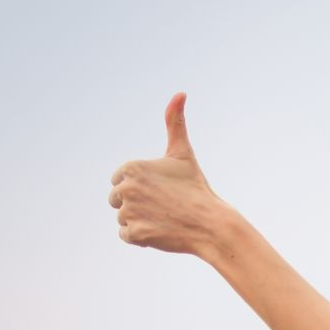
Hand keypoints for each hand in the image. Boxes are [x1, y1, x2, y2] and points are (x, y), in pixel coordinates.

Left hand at [108, 93, 238, 257]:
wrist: (212, 223)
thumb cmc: (196, 187)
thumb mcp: (183, 153)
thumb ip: (174, 123)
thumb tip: (180, 93)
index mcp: (131, 168)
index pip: (120, 180)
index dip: (141, 186)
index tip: (161, 190)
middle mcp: (125, 188)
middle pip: (117, 199)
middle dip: (137, 203)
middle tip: (164, 205)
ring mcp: (129, 212)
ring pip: (123, 218)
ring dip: (140, 220)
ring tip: (164, 218)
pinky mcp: (135, 234)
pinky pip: (127, 235)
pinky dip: (142, 236)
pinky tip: (161, 230)